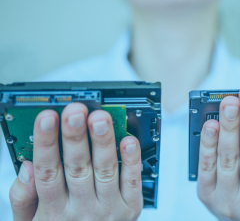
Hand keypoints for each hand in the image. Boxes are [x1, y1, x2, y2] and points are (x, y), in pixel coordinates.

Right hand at [9, 103, 142, 220]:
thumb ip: (24, 198)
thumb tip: (28, 166)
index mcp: (53, 210)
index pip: (47, 171)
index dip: (46, 143)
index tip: (46, 117)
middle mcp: (81, 208)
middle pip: (77, 167)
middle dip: (76, 137)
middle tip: (75, 112)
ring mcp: (108, 208)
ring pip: (105, 170)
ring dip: (103, 142)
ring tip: (100, 119)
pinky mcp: (130, 209)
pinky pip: (132, 182)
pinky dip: (132, 161)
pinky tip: (129, 140)